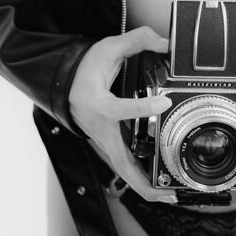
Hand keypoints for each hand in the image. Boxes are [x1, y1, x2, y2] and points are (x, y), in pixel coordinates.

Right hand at [69, 25, 177, 203]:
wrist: (66, 83)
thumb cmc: (84, 70)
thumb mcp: (108, 48)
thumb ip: (137, 40)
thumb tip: (164, 42)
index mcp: (97, 104)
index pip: (120, 109)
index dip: (141, 108)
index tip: (163, 102)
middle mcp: (100, 129)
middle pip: (119, 162)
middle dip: (143, 181)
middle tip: (167, 189)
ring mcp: (103, 141)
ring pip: (123, 171)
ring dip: (144, 187)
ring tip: (169, 195)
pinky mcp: (109, 145)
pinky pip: (125, 167)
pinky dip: (141, 180)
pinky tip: (159, 186)